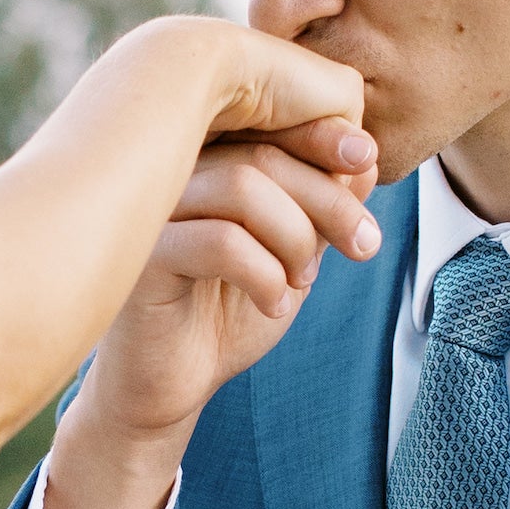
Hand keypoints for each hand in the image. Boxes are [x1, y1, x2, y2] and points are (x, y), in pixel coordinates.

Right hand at [45, 111, 382, 508]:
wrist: (164, 387)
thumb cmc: (221, 314)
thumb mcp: (287, 255)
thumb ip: (317, 207)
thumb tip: (362, 159)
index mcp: (201, 160)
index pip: (267, 121)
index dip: (326, 137)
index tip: (368, 168)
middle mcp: (168, 173)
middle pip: (262, 152)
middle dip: (328, 199)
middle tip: (362, 244)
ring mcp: (149, 210)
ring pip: (241, 186)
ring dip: (295, 236)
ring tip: (302, 279)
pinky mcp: (141, 258)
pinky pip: (220, 242)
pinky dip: (265, 274)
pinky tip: (272, 304)